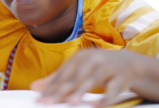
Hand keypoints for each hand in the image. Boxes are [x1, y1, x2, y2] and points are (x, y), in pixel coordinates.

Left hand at [30, 49, 144, 106]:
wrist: (127, 62)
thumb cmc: (96, 67)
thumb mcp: (76, 70)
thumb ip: (56, 79)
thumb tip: (34, 87)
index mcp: (78, 58)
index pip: (61, 76)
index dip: (50, 88)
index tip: (40, 99)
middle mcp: (91, 60)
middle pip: (74, 78)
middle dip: (61, 91)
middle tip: (48, 102)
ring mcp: (106, 67)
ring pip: (92, 81)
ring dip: (81, 92)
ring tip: (70, 102)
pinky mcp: (121, 77)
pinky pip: (113, 89)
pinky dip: (105, 98)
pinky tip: (97, 105)